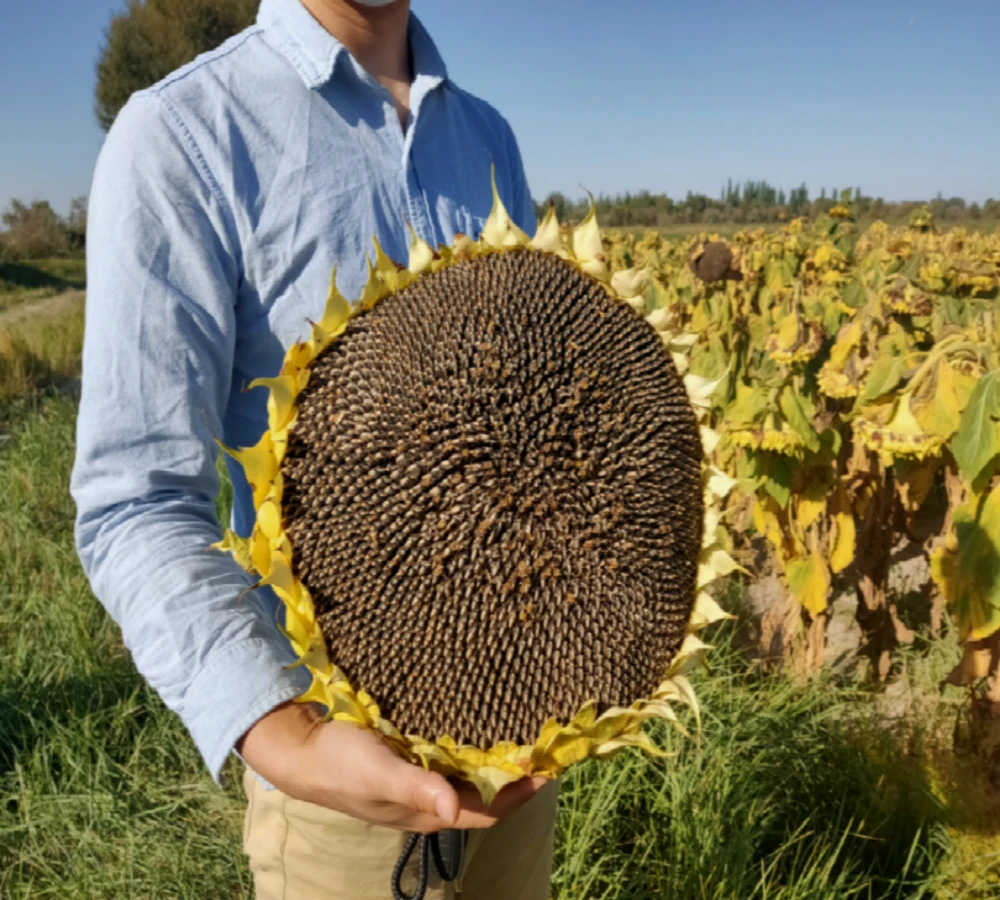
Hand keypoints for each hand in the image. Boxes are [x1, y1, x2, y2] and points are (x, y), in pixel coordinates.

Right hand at [236, 700, 549, 832]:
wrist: (302, 752)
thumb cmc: (340, 764)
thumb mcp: (378, 773)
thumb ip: (416, 788)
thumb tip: (455, 808)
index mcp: (427, 812)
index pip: (488, 810)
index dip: (520, 794)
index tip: (550, 768)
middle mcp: (429, 801)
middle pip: (484, 796)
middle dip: (515, 776)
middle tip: (544, 743)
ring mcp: (419, 783)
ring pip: (469, 778)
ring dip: (495, 762)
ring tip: (523, 732)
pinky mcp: (409, 762)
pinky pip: (450, 760)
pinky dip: (471, 748)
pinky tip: (480, 725)